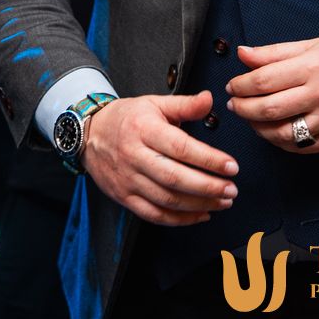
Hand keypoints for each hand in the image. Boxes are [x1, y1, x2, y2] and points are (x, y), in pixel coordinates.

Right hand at [79, 92, 238, 226]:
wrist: (87, 133)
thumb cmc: (125, 119)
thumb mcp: (153, 104)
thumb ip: (184, 104)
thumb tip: (209, 99)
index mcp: (143, 129)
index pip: (180, 147)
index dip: (208, 159)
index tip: (231, 166)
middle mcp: (134, 155)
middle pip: (175, 178)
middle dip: (208, 187)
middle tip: (231, 189)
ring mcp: (128, 179)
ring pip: (167, 199)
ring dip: (199, 204)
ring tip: (222, 201)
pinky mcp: (124, 196)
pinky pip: (155, 215)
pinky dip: (180, 219)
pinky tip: (200, 213)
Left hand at [226, 37, 318, 153]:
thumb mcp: (312, 45)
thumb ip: (274, 52)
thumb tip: (242, 54)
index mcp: (312, 67)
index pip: (263, 80)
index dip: (240, 85)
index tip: (232, 86)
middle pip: (269, 108)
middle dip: (243, 108)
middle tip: (233, 104)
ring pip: (283, 132)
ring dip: (258, 128)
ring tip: (249, 119)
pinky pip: (303, 146)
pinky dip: (281, 142)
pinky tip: (272, 131)